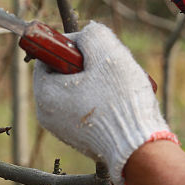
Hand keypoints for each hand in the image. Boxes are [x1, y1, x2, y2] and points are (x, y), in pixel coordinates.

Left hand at [33, 22, 172, 184]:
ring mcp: (64, 131)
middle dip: (90, 65)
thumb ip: (92, 34)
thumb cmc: (120, 101)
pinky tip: (124, 103)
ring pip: (79, 92)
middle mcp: (48, 115)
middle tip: (112, 66)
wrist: (139, 150)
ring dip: (101, 82)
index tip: (94, 48)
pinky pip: (89, 110)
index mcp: (45, 93)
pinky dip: (105, 102)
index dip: (71, 45)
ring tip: (122, 86)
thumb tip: (86, 35)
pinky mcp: (82, 141)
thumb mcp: (107, 53)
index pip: (48, 57)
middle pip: (64, 74)